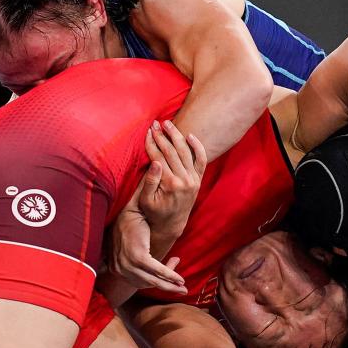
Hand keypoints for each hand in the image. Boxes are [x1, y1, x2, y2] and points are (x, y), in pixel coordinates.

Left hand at [109, 203, 186, 294]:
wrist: (131, 211)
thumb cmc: (130, 226)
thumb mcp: (127, 247)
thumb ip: (134, 260)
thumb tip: (151, 269)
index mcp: (115, 268)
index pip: (139, 282)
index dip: (157, 282)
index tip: (170, 281)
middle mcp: (119, 269)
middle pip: (147, 283)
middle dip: (166, 288)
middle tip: (181, 291)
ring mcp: (128, 264)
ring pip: (154, 280)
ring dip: (171, 284)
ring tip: (183, 287)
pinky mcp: (138, 257)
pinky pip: (158, 270)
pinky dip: (171, 275)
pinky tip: (180, 279)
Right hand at [139, 119, 206, 235]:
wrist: (171, 224)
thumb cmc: (154, 212)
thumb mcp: (146, 200)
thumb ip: (150, 181)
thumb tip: (154, 162)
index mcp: (170, 185)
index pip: (159, 157)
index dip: (152, 143)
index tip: (147, 132)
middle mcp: (184, 181)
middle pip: (172, 152)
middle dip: (162, 136)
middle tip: (155, 124)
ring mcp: (193, 180)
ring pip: (185, 151)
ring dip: (176, 136)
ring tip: (167, 124)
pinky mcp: (198, 180)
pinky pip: (201, 160)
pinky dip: (198, 146)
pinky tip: (189, 135)